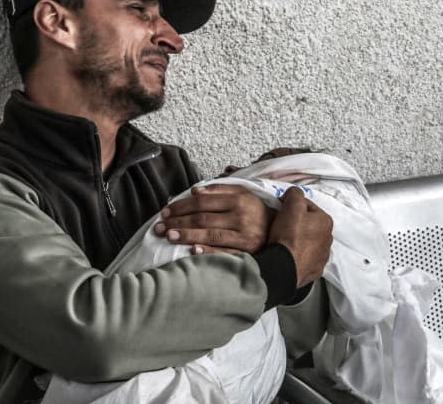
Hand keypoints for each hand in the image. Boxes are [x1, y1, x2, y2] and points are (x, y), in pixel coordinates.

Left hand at [154, 185, 273, 253]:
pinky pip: (225, 253)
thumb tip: (194, 191)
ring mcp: (246, 236)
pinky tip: (193, 251)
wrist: (283, 232)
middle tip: (159, 226)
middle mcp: (243, 216)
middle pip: (203, 218)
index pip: (202, 202)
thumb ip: (219, 190)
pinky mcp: (249, 253)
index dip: (181, 206)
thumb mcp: (243, 194)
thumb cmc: (256, 212)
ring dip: (187, 235)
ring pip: (210, 235)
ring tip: (168, 236)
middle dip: (178, 222)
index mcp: (239, 199)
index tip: (165, 211)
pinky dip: (208, 251)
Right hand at [269, 187, 332, 286]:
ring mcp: (322, 256)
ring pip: (308, 241)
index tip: (281, 210)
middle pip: (309, 224)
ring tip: (284, 241)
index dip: (292, 206)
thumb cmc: (289, 236)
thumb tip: (294, 194)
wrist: (283, 267)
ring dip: (299, 239)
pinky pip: (306, 257)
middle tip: (282, 225)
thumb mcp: (291, 205)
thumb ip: (295, 193)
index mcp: (325, 221)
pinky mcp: (315, 270)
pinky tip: (288, 254)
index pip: (307, 206)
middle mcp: (328, 239)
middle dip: (297, 223)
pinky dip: (298, 255)